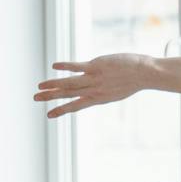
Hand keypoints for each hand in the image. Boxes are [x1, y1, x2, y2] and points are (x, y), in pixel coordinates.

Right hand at [34, 53, 163, 117]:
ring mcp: (95, 79)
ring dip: (53, 84)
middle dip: (50, 97)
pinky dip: (65, 66)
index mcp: (98, 98)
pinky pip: (77, 67)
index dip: (61, 111)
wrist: (145, 74)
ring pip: (69, 83)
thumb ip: (104, 90)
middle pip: (68, 95)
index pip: (75, 106)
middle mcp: (94, 90)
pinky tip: (54, 66)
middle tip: (35, 98)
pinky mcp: (97, 66)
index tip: (48, 115)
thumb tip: (96, 89)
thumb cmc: (133, 81)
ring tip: (39, 86)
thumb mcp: (117, 91)